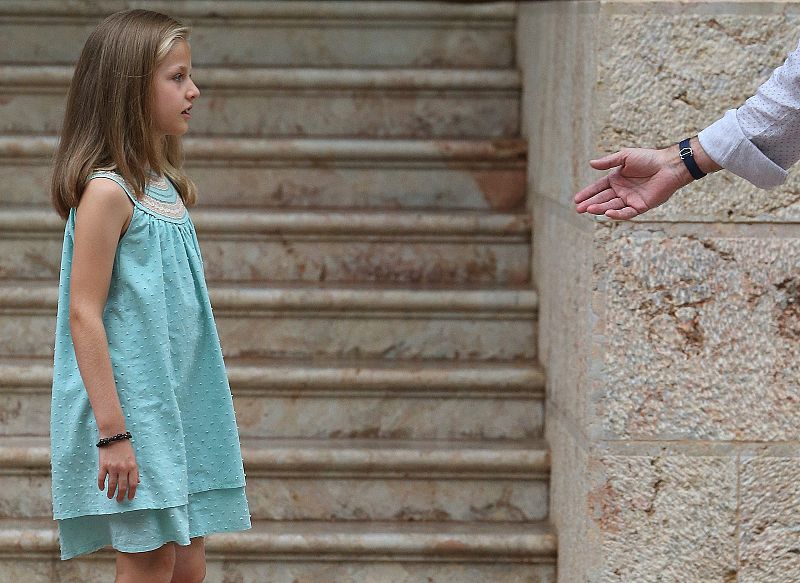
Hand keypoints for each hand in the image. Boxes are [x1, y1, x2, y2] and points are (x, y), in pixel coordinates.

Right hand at [98, 437, 138, 501]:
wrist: (114, 435)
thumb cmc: (125, 446)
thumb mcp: (133, 458)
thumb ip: (135, 470)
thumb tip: (137, 482)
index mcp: (132, 466)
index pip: (133, 484)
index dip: (132, 493)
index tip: (129, 498)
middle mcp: (123, 468)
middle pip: (122, 486)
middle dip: (121, 495)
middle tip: (119, 500)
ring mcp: (112, 467)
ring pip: (112, 484)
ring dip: (111, 492)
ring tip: (110, 496)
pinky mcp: (103, 465)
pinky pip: (101, 478)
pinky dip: (101, 485)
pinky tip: (102, 488)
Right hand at [574, 146, 693, 219]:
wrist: (669, 165)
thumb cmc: (649, 158)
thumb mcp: (625, 157)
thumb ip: (608, 162)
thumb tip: (590, 163)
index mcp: (617, 179)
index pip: (598, 188)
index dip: (587, 193)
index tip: (576, 199)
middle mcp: (622, 191)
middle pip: (602, 199)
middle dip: (590, 204)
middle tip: (578, 209)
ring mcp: (630, 199)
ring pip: (612, 206)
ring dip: (600, 209)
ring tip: (588, 210)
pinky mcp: (641, 206)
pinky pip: (626, 212)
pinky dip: (617, 214)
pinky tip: (607, 213)